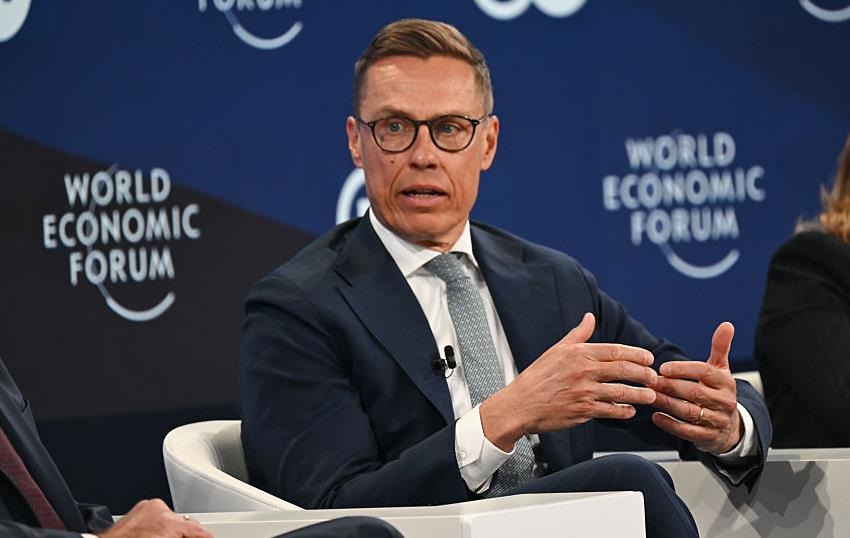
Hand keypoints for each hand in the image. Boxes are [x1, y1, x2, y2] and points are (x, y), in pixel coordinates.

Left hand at [99, 499, 211, 537]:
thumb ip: (186, 535)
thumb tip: (196, 535)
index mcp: (169, 524)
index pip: (200, 531)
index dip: (206, 536)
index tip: (209, 537)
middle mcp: (161, 511)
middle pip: (187, 523)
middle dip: (187, 533)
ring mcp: (150, 507)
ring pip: (172, 518)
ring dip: (172, 529)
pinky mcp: (140, 507)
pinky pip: (158, 514)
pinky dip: (159, 523)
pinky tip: (154, 534)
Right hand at [480, 312, 657, 450]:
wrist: (520, 404)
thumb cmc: (537, 377)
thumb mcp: (556, 350)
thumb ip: (578, 334)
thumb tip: (590, 317)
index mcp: (578, 353)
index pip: (615, 350)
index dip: (637, 354)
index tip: (649, 358)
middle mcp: (583, 371)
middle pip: (623, 370)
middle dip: (644, 374)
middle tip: (654, 377)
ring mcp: (584, 391)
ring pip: (621, 392)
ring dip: (640, 394)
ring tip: (650, 395)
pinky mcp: (583, 411)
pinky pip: (611, 411)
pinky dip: (624, 411)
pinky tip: (630, 411)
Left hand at [651, 322, 743, 453]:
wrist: (730, 427)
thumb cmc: (718, 392)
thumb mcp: (721, 370)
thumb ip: (720, 348)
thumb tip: (727, 324)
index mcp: (725, 382)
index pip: (704, 372)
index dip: (683, 369)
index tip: (663, 368)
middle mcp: (724, 401)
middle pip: (694, 393)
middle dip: (669, 386)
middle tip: (649, 381)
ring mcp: (716, 421)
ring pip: (689, 412)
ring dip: (666, 403)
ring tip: (649, 396)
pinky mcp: (708, 437)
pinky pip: (687, 431)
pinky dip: (670, 424)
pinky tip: (656, 416)